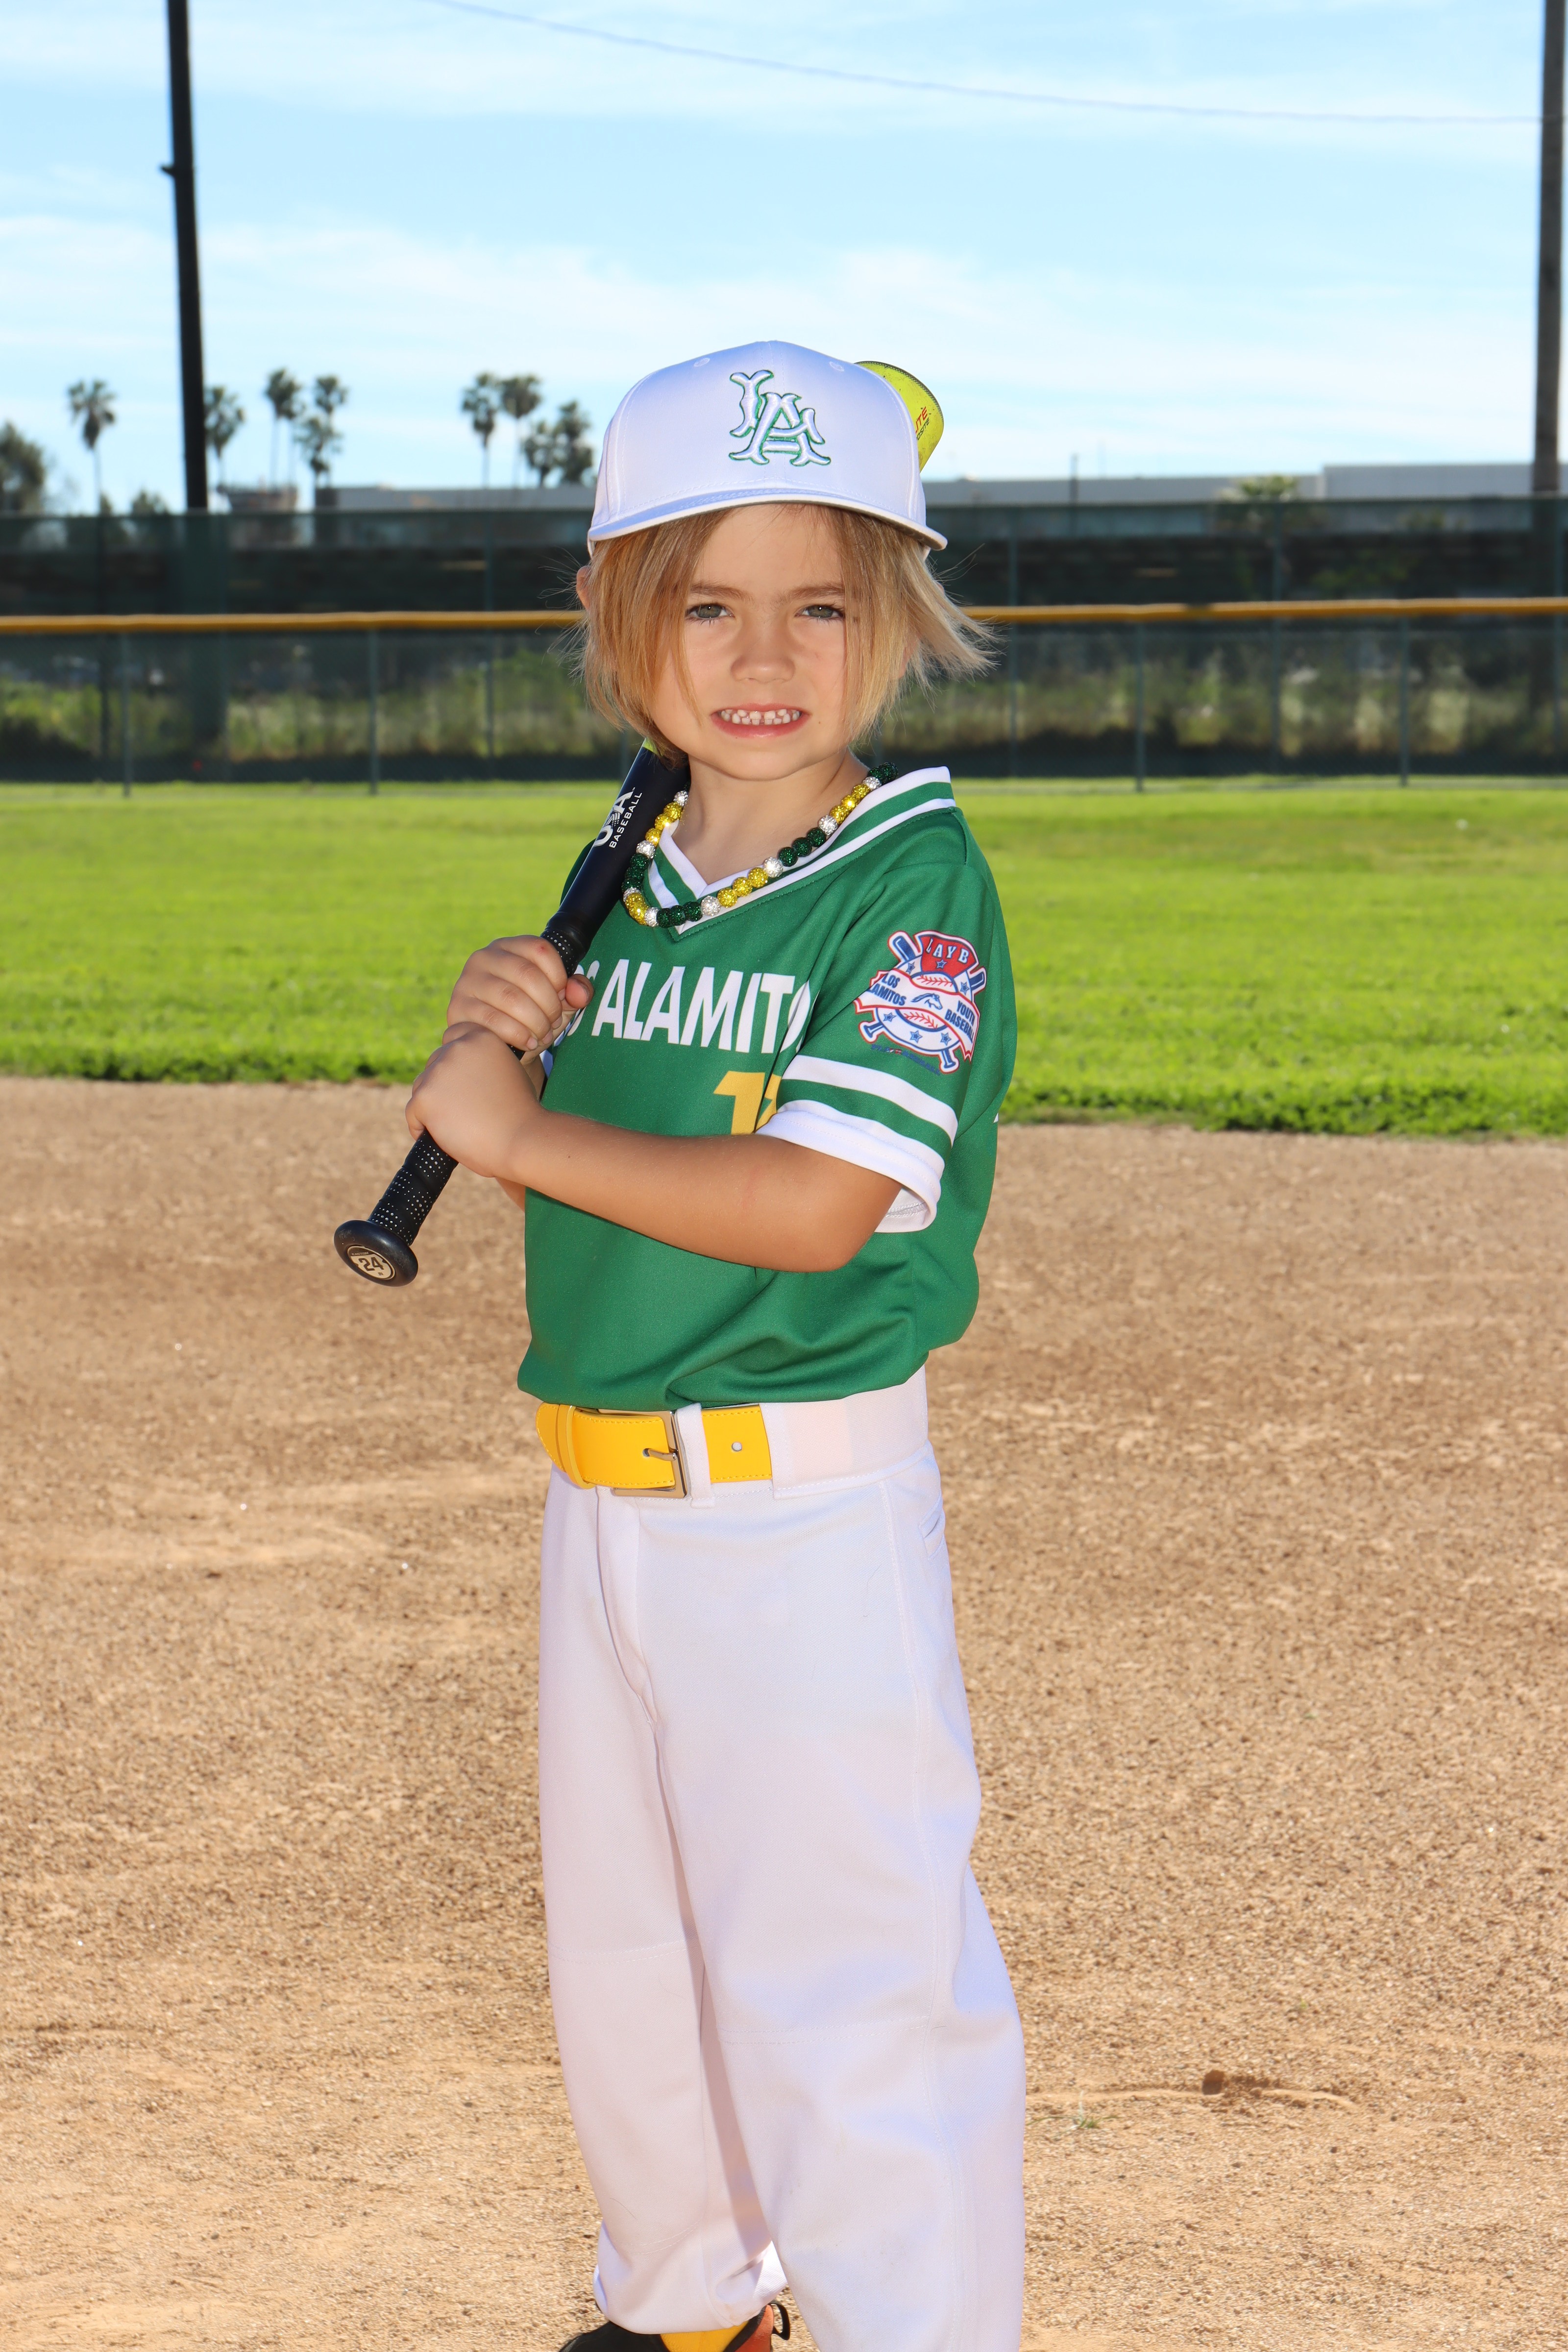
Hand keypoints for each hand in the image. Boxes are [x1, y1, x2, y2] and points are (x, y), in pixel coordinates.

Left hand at [406, 1023, 540, 1181]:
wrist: (521, 1140)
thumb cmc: (520, 1115)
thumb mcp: (508, 1072)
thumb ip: (483, 1063)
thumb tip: (460, 1071)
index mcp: (480, 1037)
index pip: (452, 1036)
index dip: (453, 1059)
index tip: (461, 1081)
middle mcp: (457, 1048)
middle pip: (434, 1064)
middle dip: (442, 1085)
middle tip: (462, 1110)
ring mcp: (438, 1072)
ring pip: (422, 1088)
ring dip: (432, 1105)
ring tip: (455, 1126)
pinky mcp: (425, 1097)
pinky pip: (413, 1113)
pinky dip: (421, 1126)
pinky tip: (440, 1136)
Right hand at [445, 934, 592, 1056]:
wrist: (499, 1047)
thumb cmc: (530, 1017)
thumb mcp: (557, 1001)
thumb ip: (575, 991)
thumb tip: (580, 992)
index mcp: (509, 947)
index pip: (540, 949)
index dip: (559, 976)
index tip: (563, 997)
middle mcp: (484, 958)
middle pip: (527, 974)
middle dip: (549, 1005)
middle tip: (554, 1022)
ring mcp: (467, 982)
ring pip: (511, 998)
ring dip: (536, 1022)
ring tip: (543, 1034)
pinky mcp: (458, 1009)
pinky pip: (494, 1020)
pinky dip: (519, 1034)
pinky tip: (529, 1042)